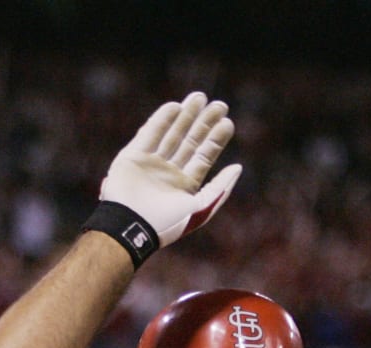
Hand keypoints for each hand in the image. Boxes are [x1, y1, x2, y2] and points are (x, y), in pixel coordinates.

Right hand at [99, 93, 242, 248]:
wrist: (132, 226)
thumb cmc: (168, 223)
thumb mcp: (201, 208)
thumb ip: (221, 188)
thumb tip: (238, 167)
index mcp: (185, 185)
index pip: (204, 156)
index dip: (216, 139)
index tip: (227, 122)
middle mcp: (169, 172)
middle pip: (190, 141)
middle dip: (204, 123)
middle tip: (219, 105)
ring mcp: (151, 163)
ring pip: (171, 134)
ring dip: (185, 116)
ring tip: (199, 98)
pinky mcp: (133, 156)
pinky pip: (149, 133)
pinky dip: (161, 120)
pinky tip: (175, 106)